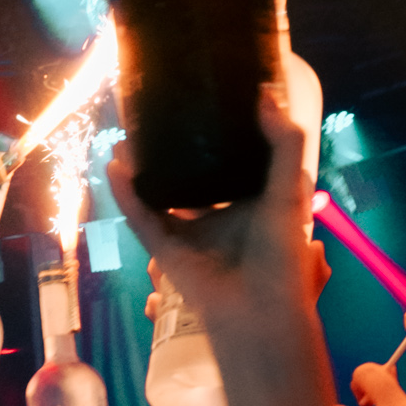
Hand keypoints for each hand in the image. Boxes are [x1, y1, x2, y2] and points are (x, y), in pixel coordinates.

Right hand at [107, 86, 316, 321]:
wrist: (259, 311)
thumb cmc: (281, 255)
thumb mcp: (289, 190)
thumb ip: (283, 143)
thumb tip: (263, 94)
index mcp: (247, 202)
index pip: (227, 162)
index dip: (212, 137)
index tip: (200, 104)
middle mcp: (215, 216)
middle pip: (185, 177)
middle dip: (167, 152)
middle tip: (154, 119)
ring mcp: (187, 234)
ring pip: (157, 196)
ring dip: (139, 170)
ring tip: (126, 139)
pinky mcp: (164, 251)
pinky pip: (141, 218)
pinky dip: (126, 195)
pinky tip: (115, 168)